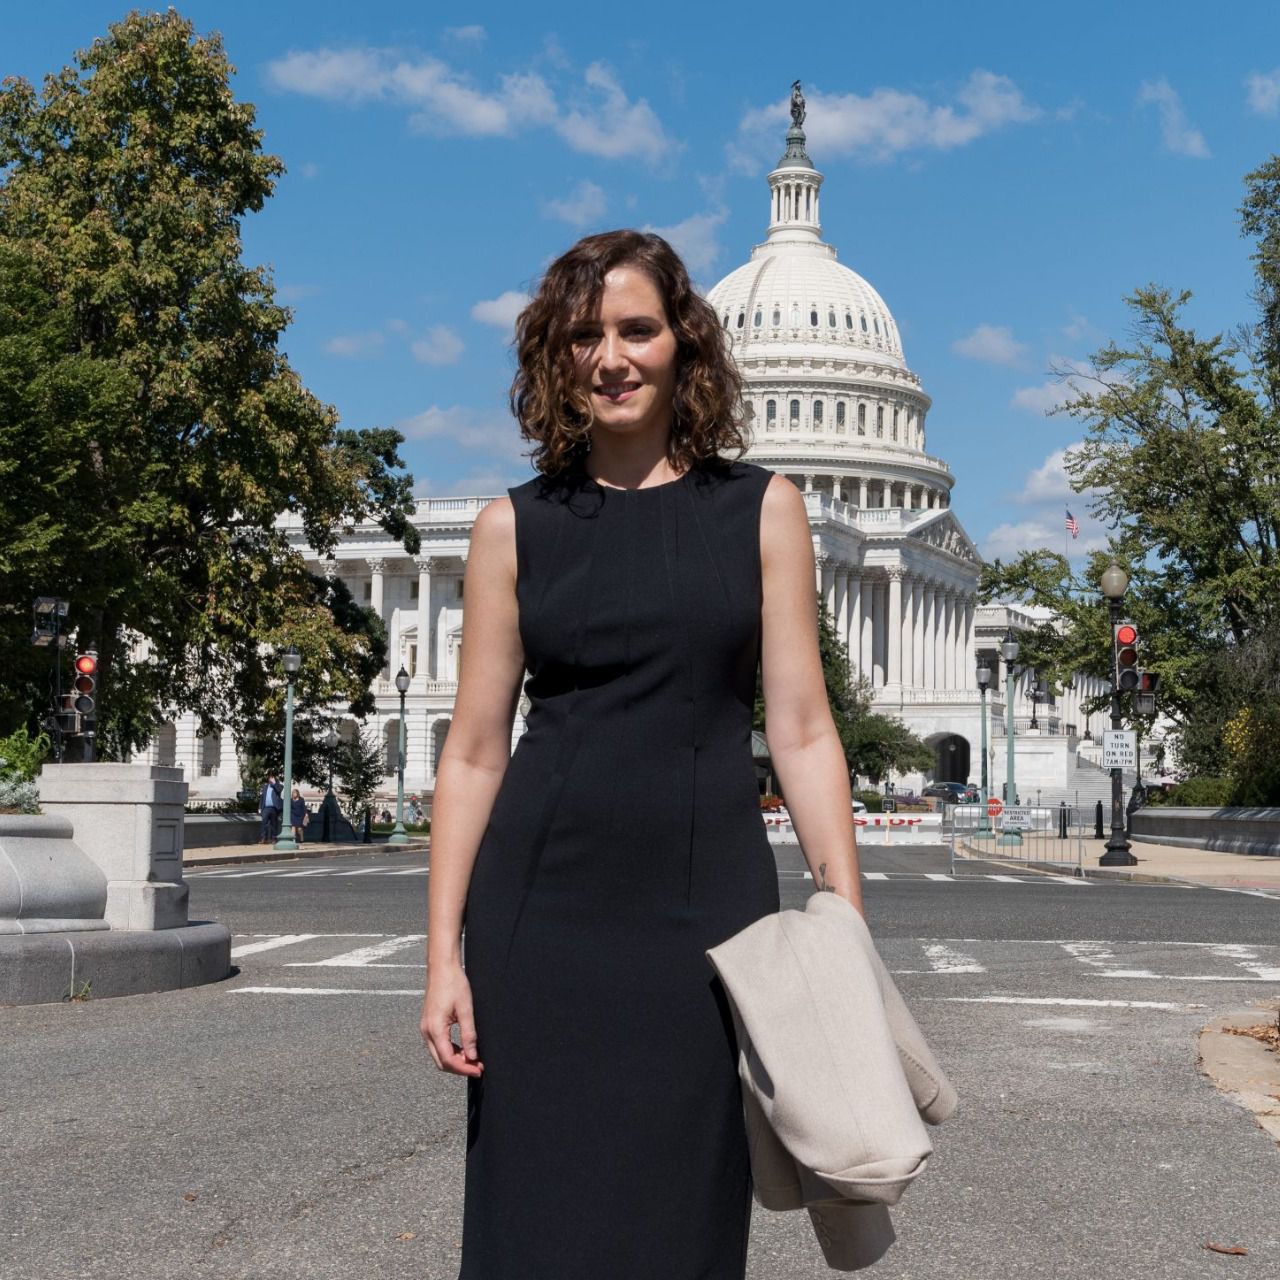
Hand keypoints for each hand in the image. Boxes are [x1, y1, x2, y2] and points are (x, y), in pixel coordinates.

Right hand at [421, 962, 482, 1076]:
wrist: (441, 967)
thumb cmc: (453, 983)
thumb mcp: (466, 1009)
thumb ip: (469, 1034)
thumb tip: (472, 1055)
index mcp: (435, 1029)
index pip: (448, 1059)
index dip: (464, 1068)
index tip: (478, 1070)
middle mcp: (426, 1031)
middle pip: (441, 1062)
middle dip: (459, 1068)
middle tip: (477, 1067)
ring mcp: (426, 1028)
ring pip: (438, 1054)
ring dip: (455, 1060)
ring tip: (473, 1058)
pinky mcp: (429, 1024)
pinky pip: (438, 1045)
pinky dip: (450, 1051)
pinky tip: (463, 1048)